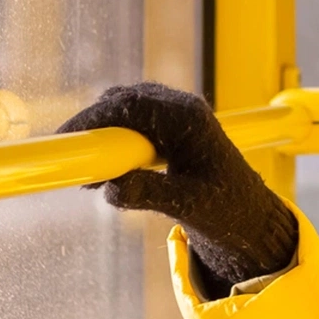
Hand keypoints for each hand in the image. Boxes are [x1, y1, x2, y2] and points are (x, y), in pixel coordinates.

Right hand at [56, 83, 298, 296]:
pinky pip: (134, 124)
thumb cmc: (228, 209)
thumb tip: (110, 188)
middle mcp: (183, 109)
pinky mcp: (171, 129)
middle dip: (93, 127)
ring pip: (126, 111)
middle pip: (125, 102)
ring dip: (103, 135)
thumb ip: (149, 194)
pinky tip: (106, 173)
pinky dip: (115, 142)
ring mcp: (177, 116)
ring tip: (89, 175)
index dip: (94, 118)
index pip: (132, 105)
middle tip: (70, 159)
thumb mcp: (188, 205)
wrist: (251, 216)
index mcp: (190, 119)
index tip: (67, 137)